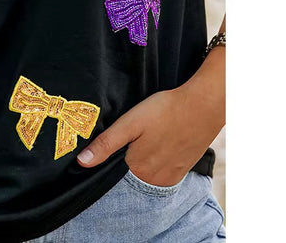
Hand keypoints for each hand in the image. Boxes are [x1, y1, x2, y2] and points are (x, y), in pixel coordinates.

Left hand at [76, 49, 224, 186]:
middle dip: (124, 161)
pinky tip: (156, 145)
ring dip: (141, 163)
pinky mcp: (183, 170)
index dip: (107, 160)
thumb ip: (106, 144)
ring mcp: (170, 177)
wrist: (203, 106)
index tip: (107, 146)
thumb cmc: (165, 111)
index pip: (113, 173)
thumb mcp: (130, 123)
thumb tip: (82, 162)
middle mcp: (154, 179)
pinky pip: (162, 173)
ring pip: (146, 175)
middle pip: (130, 175)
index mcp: (137, 169)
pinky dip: (156, 164)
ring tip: (143, 140)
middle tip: (128, 139)